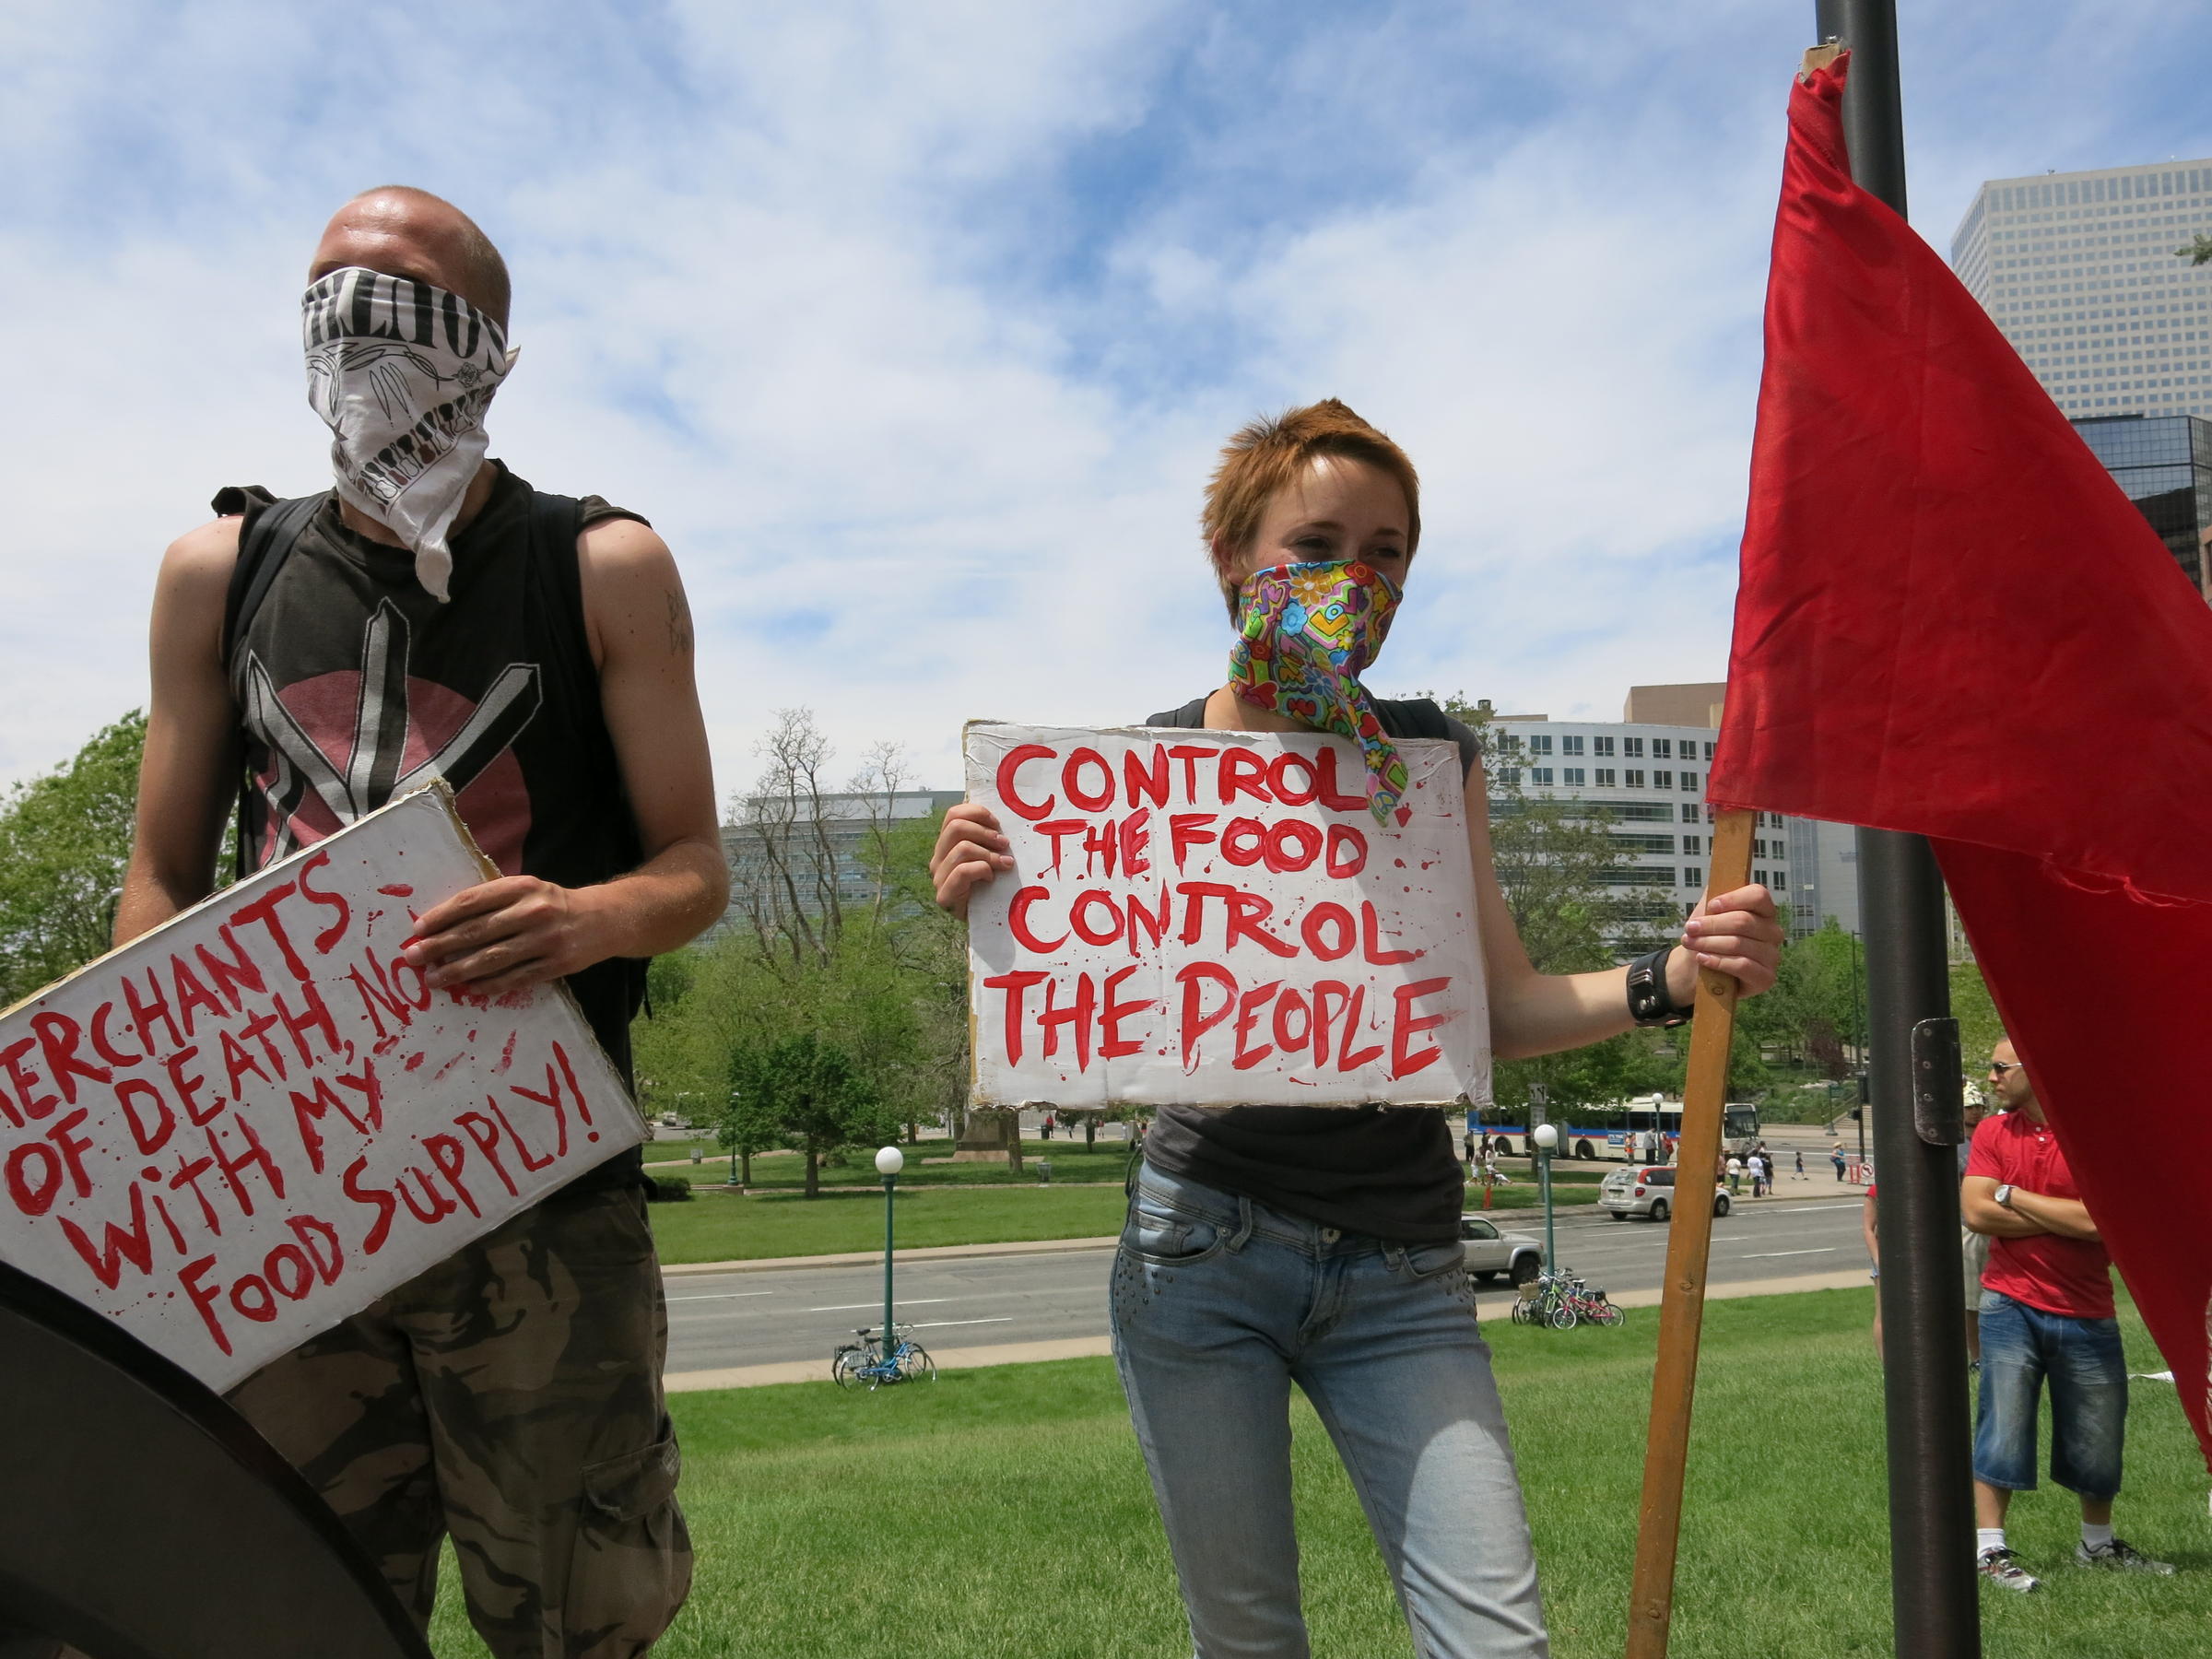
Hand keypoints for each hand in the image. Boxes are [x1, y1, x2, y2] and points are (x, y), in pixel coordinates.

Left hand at [402, 876, 606, 995]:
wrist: (604, 920)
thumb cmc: (553, 903)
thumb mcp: (527, 889)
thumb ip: (493, 900)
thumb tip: (444, 923)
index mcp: (522, 887)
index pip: (472, 901)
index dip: (441, 916)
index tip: (418, 929)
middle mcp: (534, 911)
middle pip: (477, 931)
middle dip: (440, 946)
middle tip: (414, 958)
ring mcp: (546, 940)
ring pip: (492, 959)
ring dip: (458, 971)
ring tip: (435, 979)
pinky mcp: (556, 965)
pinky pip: (515, 978)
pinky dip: (489, 985)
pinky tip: (469, 989)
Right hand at [931, 803, 1012, 917]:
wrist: (985, 922)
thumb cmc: (991, 886)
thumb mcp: (990, 856)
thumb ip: (988, 839)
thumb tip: (1001, 821)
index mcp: (947, 844)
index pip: (953, 814)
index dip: (977, 813)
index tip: (998, 824)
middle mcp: (938, 858)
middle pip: (956, 827)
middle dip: (985, 833)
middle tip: (1005, 844)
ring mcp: (938, 876)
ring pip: (962, 848)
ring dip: (990, 855)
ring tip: (1005, 864)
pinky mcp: (944, 895)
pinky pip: (963, 871)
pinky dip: (982, 870)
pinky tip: (991, 879)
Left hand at [1671, 885, 1782, 999]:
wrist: (1699, 966)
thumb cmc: (1708, 935)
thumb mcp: (1708, 911)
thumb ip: (1715, 893)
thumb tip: (1719, 876)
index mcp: (1763, 911)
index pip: (1758, 895)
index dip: (1734, 899)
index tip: (1711, 906)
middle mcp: (1773, 932)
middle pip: (1743, 921)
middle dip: (1711, 925)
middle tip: (1690, 929)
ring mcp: (1772, 955)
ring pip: (1740, 944)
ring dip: (1709, 943)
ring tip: (1691, 944)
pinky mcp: (1766, 978)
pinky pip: (1743, 966)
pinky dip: (1719, 961)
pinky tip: (1703, 959)